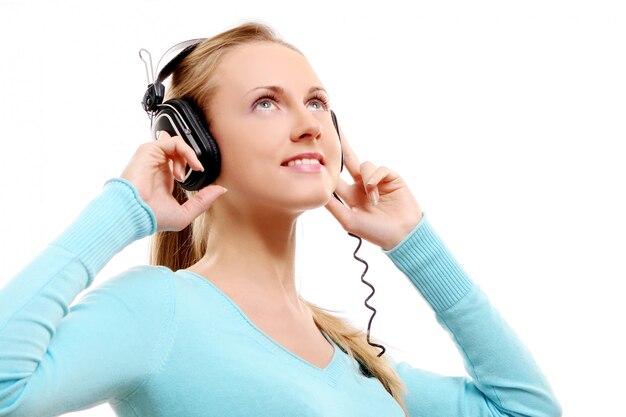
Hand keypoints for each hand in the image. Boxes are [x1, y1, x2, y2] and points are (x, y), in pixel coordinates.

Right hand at [120, 132, 226, 231]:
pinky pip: (173, 141)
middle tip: (197, 171)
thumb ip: (203, 201)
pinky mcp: (149, 150)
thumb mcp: (184, 213)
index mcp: (164, 178)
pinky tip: (189, 167)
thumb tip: (221, 190)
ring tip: (189, 171)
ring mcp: (153, 156)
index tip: (202, 175)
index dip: (194, 165)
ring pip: (178, 143)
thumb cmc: (152, 218)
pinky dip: (187, 151)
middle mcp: (158, 165)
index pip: (181, 162)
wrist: (133, 213)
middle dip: (192, 159)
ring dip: (189, 156)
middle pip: (180, 150)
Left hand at [324, 129, 421, 249]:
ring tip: (372, 200)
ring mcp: (376, 181)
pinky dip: (375, 178)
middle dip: (341, 145)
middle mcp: (361, 185)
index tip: (316, 148)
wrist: (403, 235)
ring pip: (364, 165)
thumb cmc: (375, 232)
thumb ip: (333, 205)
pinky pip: (378, 168)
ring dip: (366, 180)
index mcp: (349, 196)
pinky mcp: (390, 177)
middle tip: (333, 125)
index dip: (326, 163)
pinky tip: (377, 193)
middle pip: (347, 160)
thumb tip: (318, 190)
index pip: (335, 176)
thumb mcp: (348, 220)